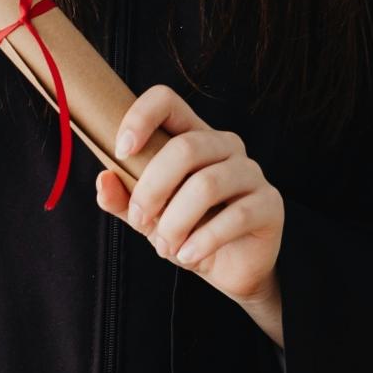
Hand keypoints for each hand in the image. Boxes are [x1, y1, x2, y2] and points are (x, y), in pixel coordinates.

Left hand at [96, 83, 284, 318]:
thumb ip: (124, 200)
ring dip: (176, 221)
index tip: (121, 151)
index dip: (141, 117)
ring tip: (166, 246)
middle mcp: (225, 146)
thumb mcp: (149, 218)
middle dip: (153, 189)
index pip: (168, 101)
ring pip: (207, 184)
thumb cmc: (188, 232)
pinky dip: (203, 240)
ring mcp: (251, 172)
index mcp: (193, 137)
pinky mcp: (270, 204)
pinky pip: (235, 216)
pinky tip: (188, 255)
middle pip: (186, 147)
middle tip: (140, 220)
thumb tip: (103, 181)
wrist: (229, 270)